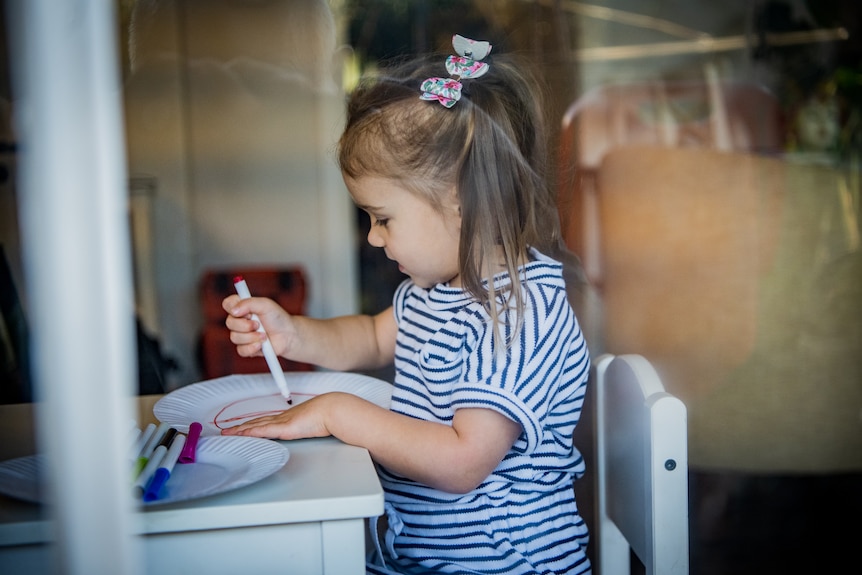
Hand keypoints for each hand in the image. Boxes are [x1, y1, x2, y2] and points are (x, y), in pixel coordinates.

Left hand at [220, 393, 340, 439]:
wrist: (332, 409)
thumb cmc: (327, 415)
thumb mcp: (315, 422)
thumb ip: (309, 426)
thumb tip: (311, 428)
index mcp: (289, 418)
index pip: (266, 421)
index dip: (253, 424)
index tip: (243, 426)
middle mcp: (282, 419)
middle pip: (257, 422)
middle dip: (241, 427)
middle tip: (227, 431)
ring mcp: (282, 423)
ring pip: (256, 426)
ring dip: (241, 430)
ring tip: (228, 433)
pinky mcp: (284, 428)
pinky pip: (263, 430)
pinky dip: (251, 432)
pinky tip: (241, 434)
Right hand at [222, 294, 293, 358]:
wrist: (288, 335)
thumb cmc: (277, 318)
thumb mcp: (266, 305)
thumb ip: (249, 303)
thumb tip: (233, 310)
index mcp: (242, 307)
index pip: (227, 304)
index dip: (232, 307)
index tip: (246, 312)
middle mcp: (239, 321)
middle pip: (229, 323)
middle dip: (245, 325)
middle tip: (259, 324)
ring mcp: (241, 335)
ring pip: (234, 337)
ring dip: (252, 336)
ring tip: (264, 335)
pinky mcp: (246, 348)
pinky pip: (241, 350)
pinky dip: (252, 347)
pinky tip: (262, 345)